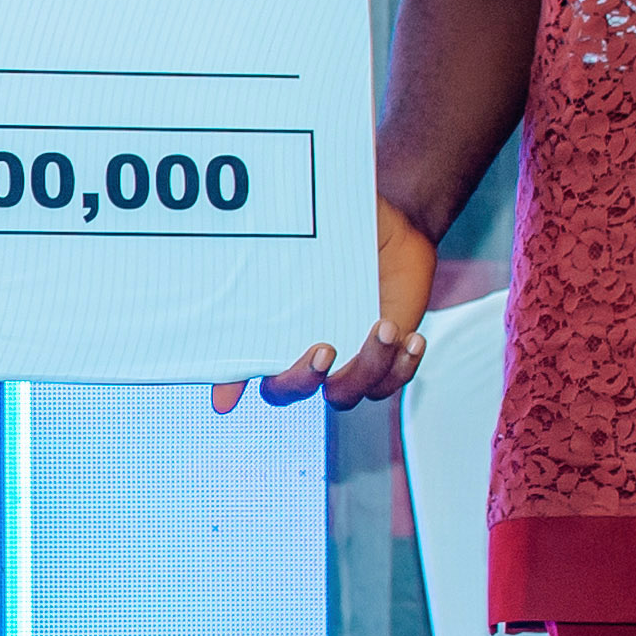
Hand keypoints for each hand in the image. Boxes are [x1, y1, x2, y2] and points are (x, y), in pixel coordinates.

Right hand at [221, 197, 437, 412]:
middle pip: (290, 392)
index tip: (225, 399)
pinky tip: (410, 339)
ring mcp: (347, 360)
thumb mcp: (308, 246)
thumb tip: (248, 271)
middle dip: (302, 379)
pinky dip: (402, 366)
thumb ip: (275, 260)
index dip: (231, 386)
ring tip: (384, 328)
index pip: (239, 358)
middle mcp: (308, 352)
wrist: (394, 237)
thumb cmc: (344, 241)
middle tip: (324, 350)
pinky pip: (391, 383)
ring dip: (366, 368)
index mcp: (280, 329)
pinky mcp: (386, 360)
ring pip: (345, 395)